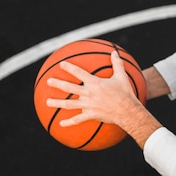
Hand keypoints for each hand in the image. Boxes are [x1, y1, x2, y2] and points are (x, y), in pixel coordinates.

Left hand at [46, 50, 161, 147]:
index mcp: (94, 83)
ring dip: (57, 103)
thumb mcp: (121, 76)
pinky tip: (61, 124)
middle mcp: (88, 93)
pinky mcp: (90, 115)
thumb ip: (117, 63)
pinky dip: (69, 122)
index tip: (61, 64)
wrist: (128, 111)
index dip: (69, 67)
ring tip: (47, 102)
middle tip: (48, 81)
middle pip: (69, 87)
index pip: (78, 72)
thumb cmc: (125, 93)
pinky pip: (77, 119)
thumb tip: (115, 52)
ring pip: (69, 104)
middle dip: (57, 84)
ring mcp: (88, 105)